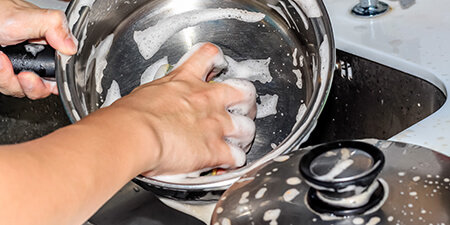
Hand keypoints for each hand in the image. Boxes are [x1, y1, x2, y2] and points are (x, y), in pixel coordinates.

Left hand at [0, 0, 76, 98]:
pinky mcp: (7, 75)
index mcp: (52, 47)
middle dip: (31, 85)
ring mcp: (22, 68)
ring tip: (3, 59)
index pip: (64, 74)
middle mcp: (38, 59)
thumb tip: (72, 47)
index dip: (56, 81)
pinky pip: (8, 86)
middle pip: (44, 88)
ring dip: (10, 78)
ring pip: (23, 90)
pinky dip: (1, 76)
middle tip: (23, 75)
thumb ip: (56, 27)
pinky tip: (0, 61)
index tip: (42, 76)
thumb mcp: (31, 16)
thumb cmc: (1, 12)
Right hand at [96, 43, 256, 175]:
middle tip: (240, 109)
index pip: (209, 56)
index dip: (217, 61)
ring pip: (247, 127)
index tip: (217, 67)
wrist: (135, 133)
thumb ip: (161, 96)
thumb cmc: (131, 115)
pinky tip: (228, 163)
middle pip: (244, 91)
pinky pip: (237, 156)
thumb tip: (156, 104)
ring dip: (245, 136)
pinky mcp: (215, 149)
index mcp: (187, 81)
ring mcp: (215, 124)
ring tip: (239, 141)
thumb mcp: (147, 92)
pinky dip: (234, 161)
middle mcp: (207, 99)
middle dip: (245, 102)